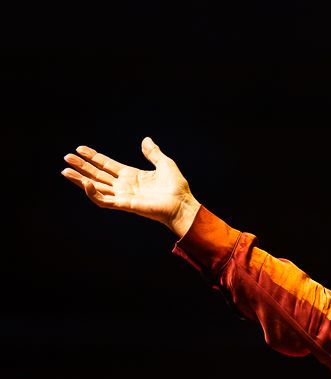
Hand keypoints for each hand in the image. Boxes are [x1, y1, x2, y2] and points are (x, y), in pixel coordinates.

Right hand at [61, 137, 199, 237]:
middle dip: (82, 167)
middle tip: (67, 157)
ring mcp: (123, 196)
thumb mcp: (165, 164)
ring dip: (80, 180)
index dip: (94, 157)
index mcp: (132, 176)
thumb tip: (146, 140)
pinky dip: (92, 193)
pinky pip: (104, 200)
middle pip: (98, 175)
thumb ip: (153, 153)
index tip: (80, 149)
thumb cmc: (177, 188)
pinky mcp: (124, 204)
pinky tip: (85, 183)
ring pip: (96, 188)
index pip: (107, 165)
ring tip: (65, 171)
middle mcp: (125, 186)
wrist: (182, 204)